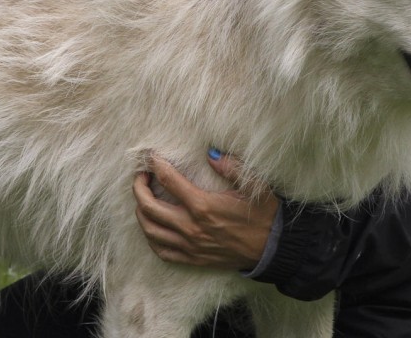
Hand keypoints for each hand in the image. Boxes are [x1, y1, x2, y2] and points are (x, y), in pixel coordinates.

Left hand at [132, 150, 279, 270]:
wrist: (272, 248)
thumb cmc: (264, 215)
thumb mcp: (254, 186)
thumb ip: (232, 167)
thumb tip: (211, 153)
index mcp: (203, 206)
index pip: (168, 180)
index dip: (156, 164)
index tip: (151, 155)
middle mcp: (191, 227)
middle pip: (149, 206)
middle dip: (139, 187)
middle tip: (141, 175)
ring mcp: (189, 245)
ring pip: (150, 230)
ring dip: (141, 211)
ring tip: (143, 198)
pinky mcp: (192, 259)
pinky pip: (161, 251)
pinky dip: (151, 237)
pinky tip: (152, 226)